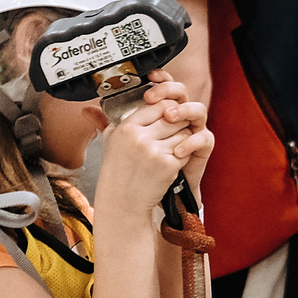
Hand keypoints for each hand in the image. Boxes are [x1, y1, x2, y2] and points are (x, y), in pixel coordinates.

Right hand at [93, 80, 206, 215]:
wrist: (123, 201)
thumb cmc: (117, 169)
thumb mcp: (110, 139)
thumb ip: (113, 116)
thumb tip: (117, 97)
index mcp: (126, 127)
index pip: (157, 105)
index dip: (165, 109)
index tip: (166, 116)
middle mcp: (140, 138)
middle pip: (173, 117)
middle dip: (177, 123)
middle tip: (172, 133)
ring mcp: (155, 152)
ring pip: (183, 132)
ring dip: (182, 139)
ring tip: (171, 147)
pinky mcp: (168, 165)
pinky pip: (186, 150)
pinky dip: (183, 155)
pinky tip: (172, 161)